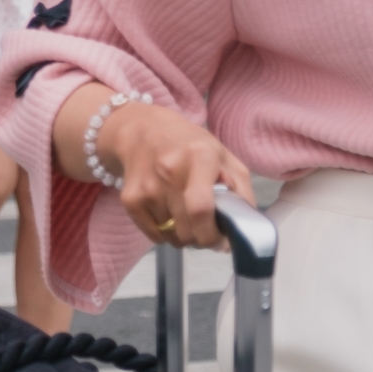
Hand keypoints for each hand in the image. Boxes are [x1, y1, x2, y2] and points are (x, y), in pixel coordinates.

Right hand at [56, 81, 253, 248]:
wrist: (142, 131)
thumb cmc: (189, 146)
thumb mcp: (224, 157)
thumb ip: (241, 190)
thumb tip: (242, 228)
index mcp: (199, 156)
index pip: (201, 208)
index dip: (212, 234)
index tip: (221, 240)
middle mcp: (170, 170)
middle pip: (187, 231)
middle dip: (201, 238)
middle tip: (205, 226)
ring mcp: (147, 186)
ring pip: (173, 236)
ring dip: (184, 234)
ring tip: (185, 212)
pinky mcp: (130, 199)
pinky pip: (155, 236)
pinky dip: (166, 232)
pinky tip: (168, 211)